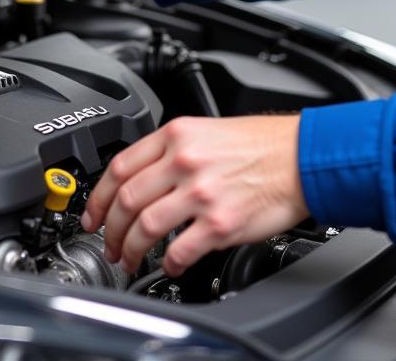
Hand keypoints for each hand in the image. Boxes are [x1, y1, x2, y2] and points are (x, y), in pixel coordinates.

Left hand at [81, 114, 307, 277]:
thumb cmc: (262, 145)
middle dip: (110, 230)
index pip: (120, 166)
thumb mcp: (207, 129)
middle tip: (110, 244)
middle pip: (127, 200)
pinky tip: (169, 266)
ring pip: (145, 226)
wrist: (302, 156)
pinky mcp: (220, 222)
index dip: (99, 197)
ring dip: (131, 250)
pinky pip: (180, 250)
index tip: (93, 215)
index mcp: (178, 135)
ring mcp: (201, 192)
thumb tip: (142, 177)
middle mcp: (185, 160)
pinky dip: (168, 264)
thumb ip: (173, 149)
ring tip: (130, 260)